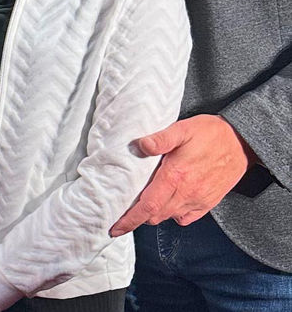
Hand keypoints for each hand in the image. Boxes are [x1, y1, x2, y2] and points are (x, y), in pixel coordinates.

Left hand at [110, 114, 252, 234]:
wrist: (242, 143)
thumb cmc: (210, 134)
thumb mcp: (182, 129)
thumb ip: (160, 138)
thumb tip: (139, 145)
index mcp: (175, 176)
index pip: (147, 206)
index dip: (129, 220)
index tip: (115, 228)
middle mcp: (186, 193)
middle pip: (154, 215)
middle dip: (137, 217)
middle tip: (124, 209)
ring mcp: (198, 200)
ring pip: (168, 217)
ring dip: (153, 215)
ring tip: (142, 205)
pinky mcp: (208, 203)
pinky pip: (185, 218)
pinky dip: (172, 215)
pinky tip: (167, 203)